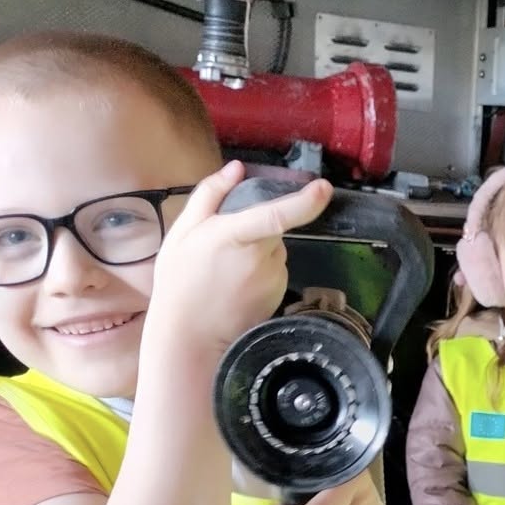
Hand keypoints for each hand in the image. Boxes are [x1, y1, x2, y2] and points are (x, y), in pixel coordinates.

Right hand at [149, 161, 332, 353]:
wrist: (190, 337)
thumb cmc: (180, 281)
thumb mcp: (183, 231)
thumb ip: (210, 195)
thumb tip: (236, 168)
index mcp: (234, 235)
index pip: (277, 215)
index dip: (305, 202)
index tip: (324, 189)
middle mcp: (261, 257)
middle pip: (274, 228)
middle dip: (257, 229)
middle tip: (224, 248)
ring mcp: (274, 278)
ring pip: (275, 250)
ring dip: (258, 252)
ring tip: (227, 271)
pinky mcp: (280, 294)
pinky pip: (276, 270)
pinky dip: (261, 272)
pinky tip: (238, 286)